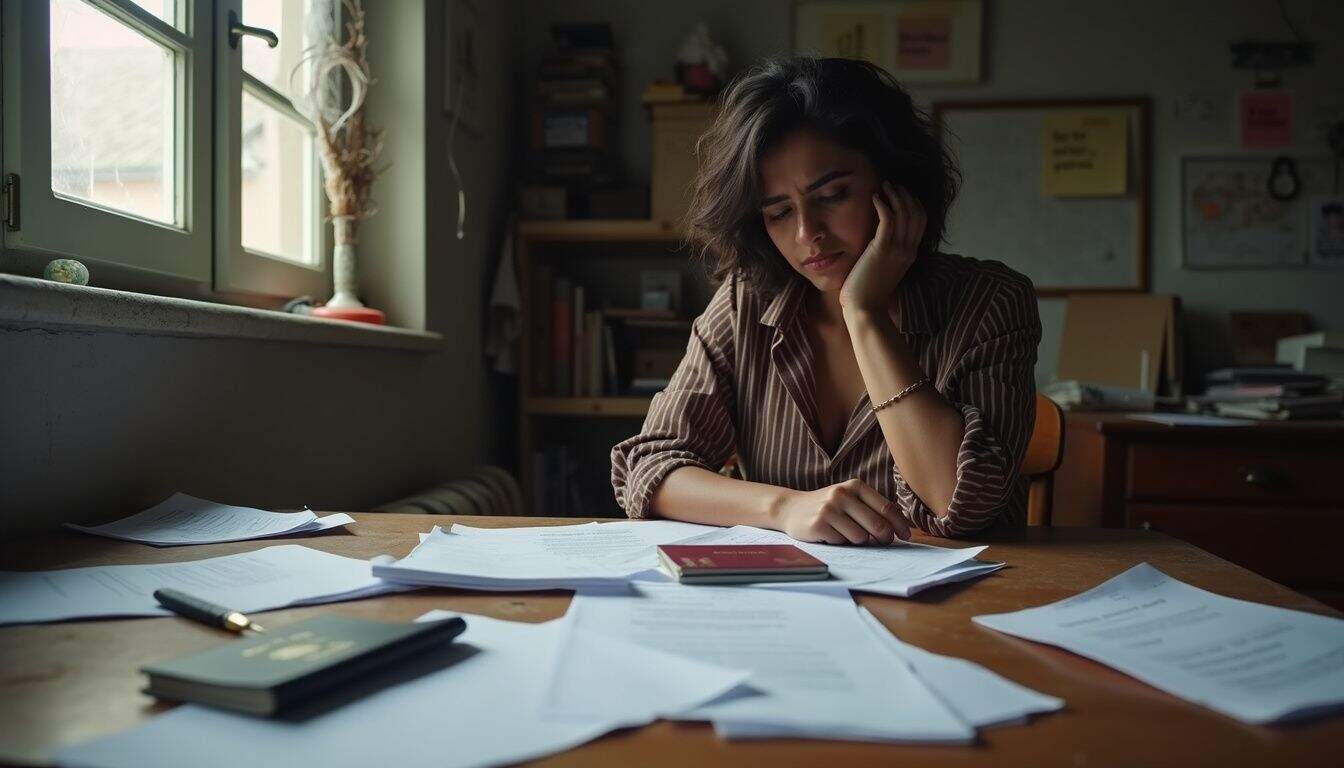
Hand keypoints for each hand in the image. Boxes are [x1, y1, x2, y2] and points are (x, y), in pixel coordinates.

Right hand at [772, 479, 911, 544]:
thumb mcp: (848, 499)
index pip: (886, 508)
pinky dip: (840, 542)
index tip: (906, 536)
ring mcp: (829, 509)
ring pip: (861, 537)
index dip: (899, 525)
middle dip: (884, 538)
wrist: (791, 508)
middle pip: (877, 524)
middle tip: (883, 542)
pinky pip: (842, 542)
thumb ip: (870, 509)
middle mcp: (842, 494)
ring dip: (858, 541)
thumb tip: (897, 530)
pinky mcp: (818, 524)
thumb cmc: (827, 506)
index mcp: (854, 486)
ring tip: (846, 533)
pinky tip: (830, 534)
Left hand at [839, 181, 925, 312]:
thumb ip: (887, 254)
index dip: (914, 203)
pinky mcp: (881, 250)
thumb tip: (879, 240)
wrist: (865, 309)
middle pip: (916, 213)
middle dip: (906, 195)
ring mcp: (896, 250)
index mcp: (910, 254)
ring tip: (884, 185)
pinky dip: (883, 205)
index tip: (902, 193)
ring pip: (903, 213)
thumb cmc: (869, 293)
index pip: (921, 222)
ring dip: (894, 195)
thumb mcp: (885, 269)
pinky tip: (875, 197)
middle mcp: (908, 250)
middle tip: (893, 184)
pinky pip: (887, 220)